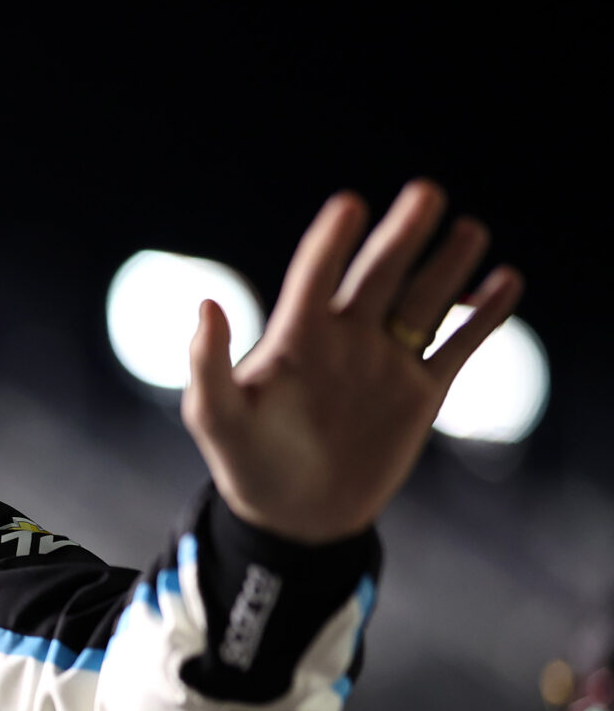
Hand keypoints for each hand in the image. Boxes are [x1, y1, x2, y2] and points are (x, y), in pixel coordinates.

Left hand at [183, 180, 521, 543]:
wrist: (295, 517)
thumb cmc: (245, 463)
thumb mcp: (215, 417)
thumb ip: (208, 364)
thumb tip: (206, 306)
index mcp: (296, 337)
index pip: (315, 275)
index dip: (331, 242)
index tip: (350, 205)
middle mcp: (346, 338)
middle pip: (379, 274)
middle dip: (402, 235)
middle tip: (425, 193)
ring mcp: (386, 361)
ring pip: (423, 301)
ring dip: (447, 266)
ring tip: (469, 230)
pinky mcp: (420, 392)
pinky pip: (458, 346)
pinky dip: (484, 317)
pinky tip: (506, 282)